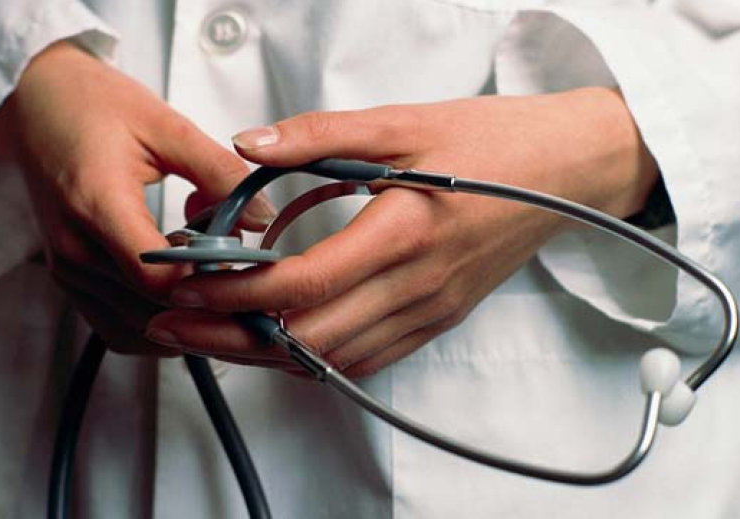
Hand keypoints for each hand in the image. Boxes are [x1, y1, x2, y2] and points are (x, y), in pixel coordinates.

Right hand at [0, 41, 274, 354]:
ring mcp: (67, 271)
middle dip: (205, 302)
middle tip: (242, 276)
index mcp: (97, 205)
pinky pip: (118, 327)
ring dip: (182, 314)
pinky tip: (180, 287)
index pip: (158, 278)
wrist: (35, 105)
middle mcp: (75, 249)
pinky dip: (156, 320)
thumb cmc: (95, 107)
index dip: (209, 281)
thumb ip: (218, 173)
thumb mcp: (166, 126)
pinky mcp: (68, 280)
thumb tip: (262, 219)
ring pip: (139, 329)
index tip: (242, 263)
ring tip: (209, 276)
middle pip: (153, 312)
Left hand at [146, 87, 658, 373]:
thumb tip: (249, 144)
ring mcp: (429, 311)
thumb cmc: (491, 142)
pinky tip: (280, 339)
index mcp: (405, 231)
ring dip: (266, 354)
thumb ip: (320, 135)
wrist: (566, 173)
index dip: (236, 293)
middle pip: (308, 339)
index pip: (304, 284)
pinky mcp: (436, 320)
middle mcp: (417, 285)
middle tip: (173, 326)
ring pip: (332, 360)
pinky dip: (313, 357)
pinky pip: (366, 359)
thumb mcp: (403, 122)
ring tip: (210, 335)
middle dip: (232, 340)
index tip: (184, 286)